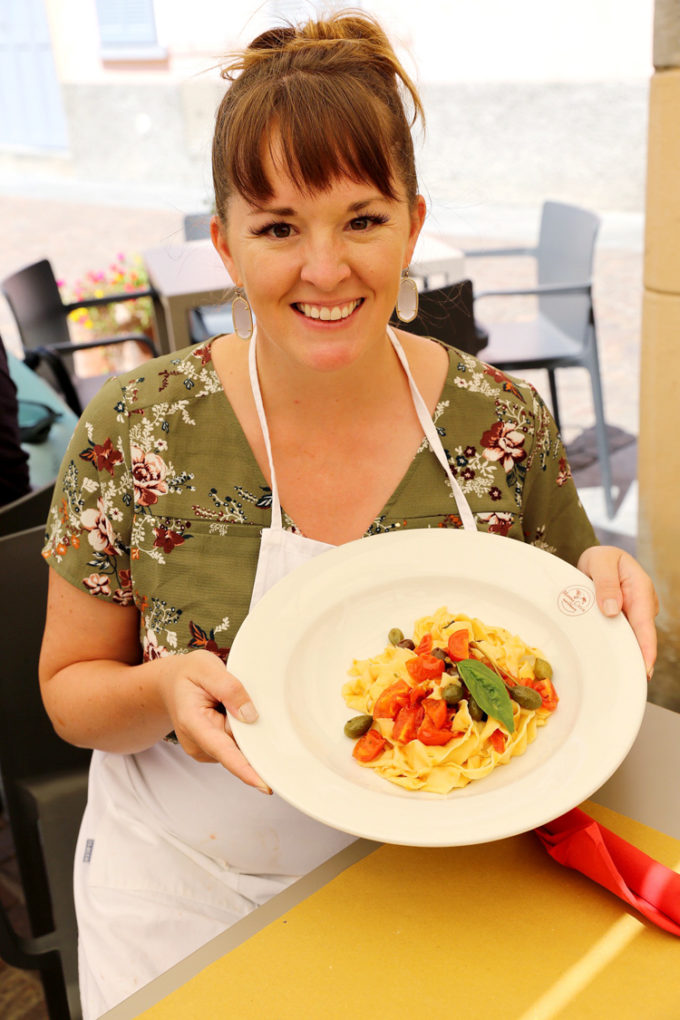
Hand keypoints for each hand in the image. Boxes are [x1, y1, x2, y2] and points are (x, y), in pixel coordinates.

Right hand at [159, 649, 271, 792]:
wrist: (170, 682)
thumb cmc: (187, 674)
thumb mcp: (206, 667)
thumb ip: (229, 688)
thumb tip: (250, 716)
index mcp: (192, 722)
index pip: (223, 750)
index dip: (245, 768)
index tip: (264, 785)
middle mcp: (197, 743)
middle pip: (238, 747)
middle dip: (249, 730)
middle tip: (233, 700)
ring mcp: (204, 750)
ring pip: (240, 745)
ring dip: (243, 727)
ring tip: (224, 703)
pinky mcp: (213, 751)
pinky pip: (237, 744)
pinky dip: (239, 730)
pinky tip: (226, 713)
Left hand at [577, 545, 657, 677]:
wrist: (599, 559)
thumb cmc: (601, 559)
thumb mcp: (601, 562)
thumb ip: (606, 584)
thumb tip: (612, 610)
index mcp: (640, 589)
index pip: (644, 624)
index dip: (646, 648)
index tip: (645, 669)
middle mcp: (642, 605)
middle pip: (640, 637)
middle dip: (637, 660)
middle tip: (629, 683)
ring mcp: (635, 614)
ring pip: (630, 639)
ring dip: (625, 655)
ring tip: (618, 678)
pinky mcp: (625, 621)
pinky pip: (622, 636)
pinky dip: (617, 648)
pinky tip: (612, 664)